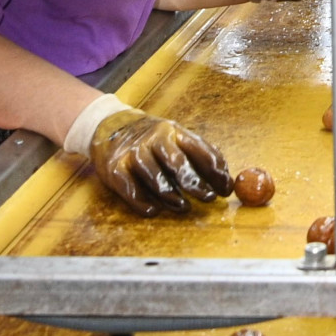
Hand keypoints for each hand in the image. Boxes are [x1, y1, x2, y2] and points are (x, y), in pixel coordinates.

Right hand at [88, 108, 233, 215]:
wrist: (109, 125)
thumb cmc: (152, 138)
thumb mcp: (176, 137)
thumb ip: (199, 154)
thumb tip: (225, 178)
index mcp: (174, 131)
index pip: (199, 150)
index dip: (216, 170)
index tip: (226, 188)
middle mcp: (154, 139)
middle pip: (178, 163)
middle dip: (196, 183)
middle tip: (209, 198)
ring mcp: (133, 154)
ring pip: (155, 177)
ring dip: (171, 195)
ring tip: (184, 207)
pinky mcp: (114, 169)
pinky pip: (131, 189)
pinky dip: (143, 202)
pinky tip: (154, 210)